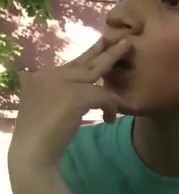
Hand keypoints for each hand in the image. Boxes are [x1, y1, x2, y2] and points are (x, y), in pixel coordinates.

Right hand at [10, 38, 133, 167]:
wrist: (32, 152)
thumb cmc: (41, 135)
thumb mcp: (47, 106)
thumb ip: (60, 93)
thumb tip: (86, 89)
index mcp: (40, 77)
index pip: (70, 63)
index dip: (87, 56)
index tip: (101, 46)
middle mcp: (48, 75)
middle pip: (84, 62)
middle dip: (105, 51)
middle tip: (123, 41)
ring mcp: (60, 83)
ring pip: (96, 74)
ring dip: (114, 73)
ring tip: (131, 62)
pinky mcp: (74, 96)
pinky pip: (103, 95)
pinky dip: (110, 107)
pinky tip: (109, 119)